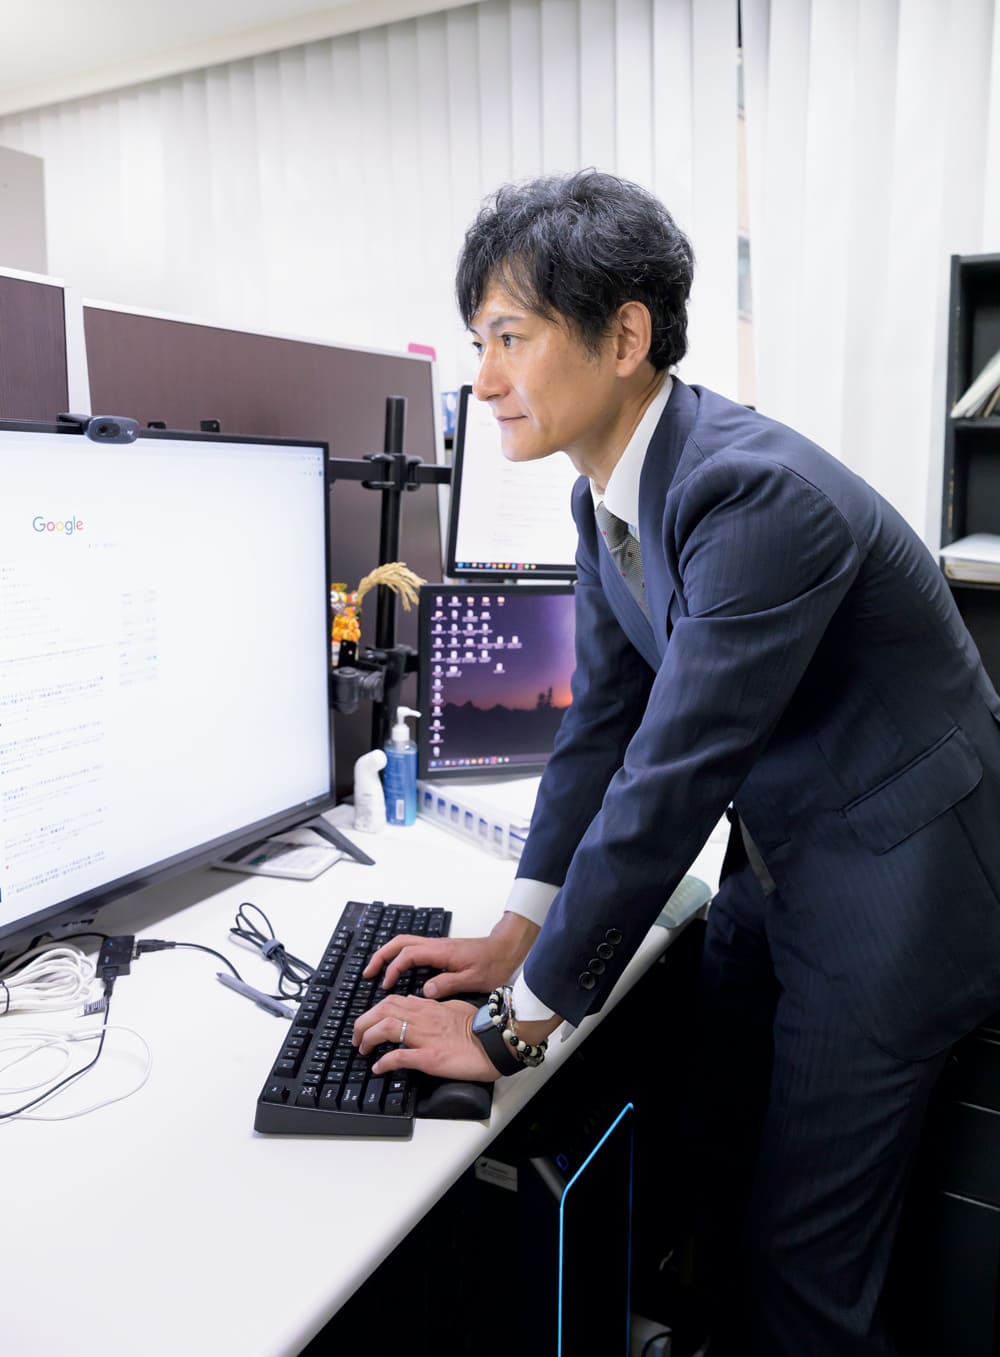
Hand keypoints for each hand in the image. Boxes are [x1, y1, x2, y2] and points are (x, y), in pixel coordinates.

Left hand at [353, 995, 499, 1081]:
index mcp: (428, 1007)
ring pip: (386, 1028)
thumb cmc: (480, 1026)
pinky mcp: (430, 1057)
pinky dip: (384, 1062)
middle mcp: (423, 1019)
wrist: (497, 1041)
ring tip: (362, 1050)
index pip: (392, 1001)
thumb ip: (432, 1004)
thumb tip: (413, 1001)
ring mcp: (425, 1038)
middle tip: (356, 1038)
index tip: (368, 1022)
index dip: (374, 1011)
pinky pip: (400, 1057)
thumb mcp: (454, 1006)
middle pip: (382, 1011)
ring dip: (368, 1038)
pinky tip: (378, 1068)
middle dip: (363, 1022)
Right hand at [362, 912, 539, 999]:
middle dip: (381, 956)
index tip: (386, 985)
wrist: (508, 949)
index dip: (393, 969)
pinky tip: (399, 971)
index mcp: (441, 952)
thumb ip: (448, 984)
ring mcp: (438, 946)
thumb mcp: (473, 979)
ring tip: (377, 972)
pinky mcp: (442, 951)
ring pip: (406, 944)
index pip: (407, 955)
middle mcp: (436, 946)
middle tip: (368, 973)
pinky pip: (414, 949)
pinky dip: (401, 957)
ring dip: (389, 955)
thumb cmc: (494, 964)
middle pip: (400, 943)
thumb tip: (424, 991)